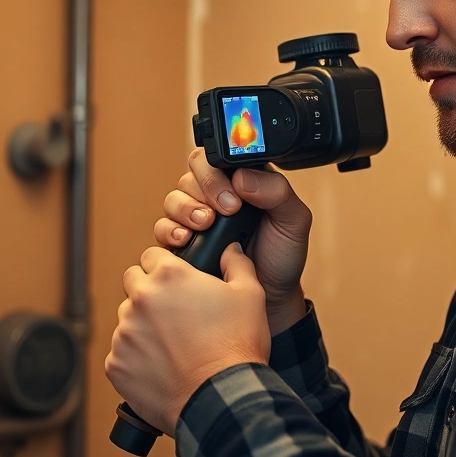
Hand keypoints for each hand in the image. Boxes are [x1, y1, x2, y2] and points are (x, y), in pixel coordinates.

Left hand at [106, 244, 269, 434]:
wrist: (221, 400)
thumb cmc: (237, 347)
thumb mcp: (250, 296)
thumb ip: (237, 263)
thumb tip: (229, 249)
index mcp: (169, 276)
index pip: (151, 255)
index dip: (164, 266)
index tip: (175, 281)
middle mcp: (140, 299)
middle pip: (132, 282)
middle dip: (148, 291)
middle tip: (173, 312)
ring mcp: (125, 333)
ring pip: (127, 319)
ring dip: (143, 326)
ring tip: (172, 346)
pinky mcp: (116, 364)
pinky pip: (122, 353)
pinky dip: (137, 358)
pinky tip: (162, 368)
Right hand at [154, 147, 310, 333]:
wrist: (271, 298)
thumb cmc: (282, 256)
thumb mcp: (293, 220)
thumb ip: (276, 191)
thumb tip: (242, 177)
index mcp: (242, 181)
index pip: (217, 158)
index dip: (220, 170)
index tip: (235, 195)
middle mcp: (215, 195)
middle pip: (191, 174)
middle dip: (205, 189)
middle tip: (226, 209)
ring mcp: (196, 218)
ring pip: (174, 199)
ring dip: (186, 208)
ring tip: (206, 225)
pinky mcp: (182, 242)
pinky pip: (162, 227)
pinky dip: (171, 230)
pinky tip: (187, 239)